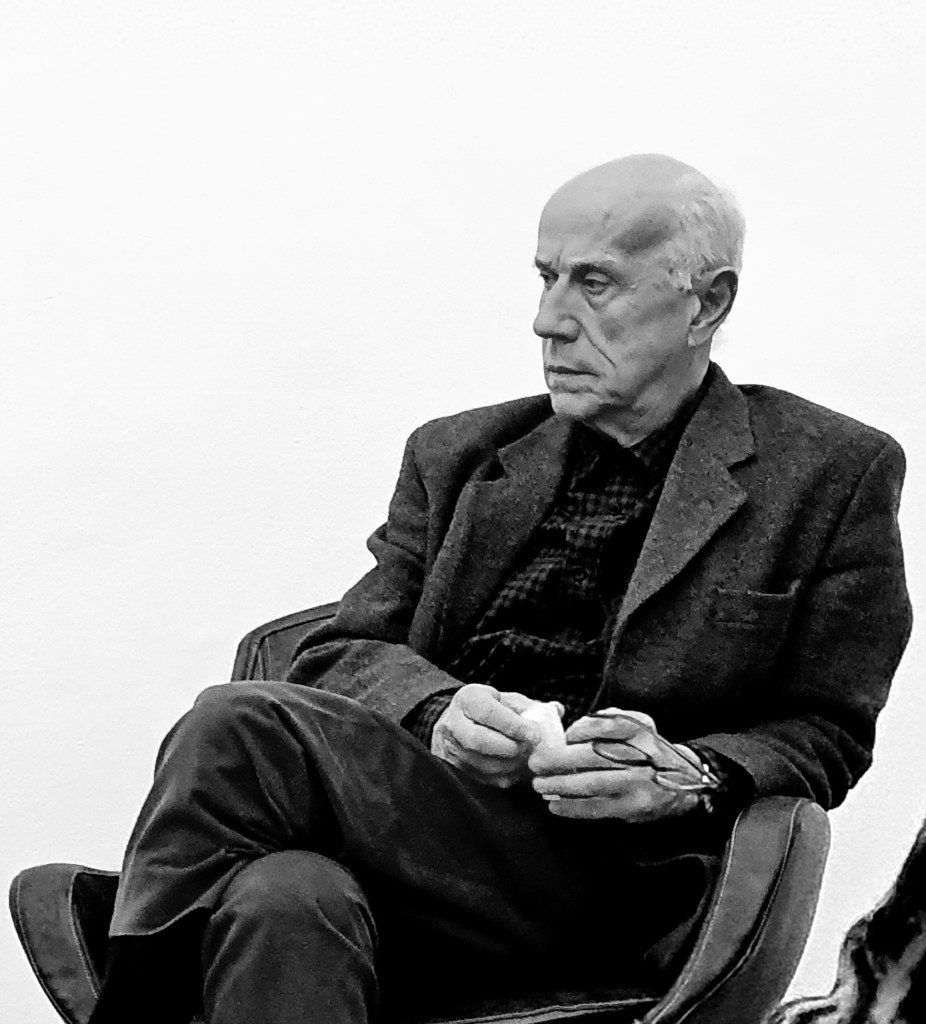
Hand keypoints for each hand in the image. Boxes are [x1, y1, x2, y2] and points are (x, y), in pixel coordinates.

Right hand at [431, 684, 538, 787]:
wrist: (460, 721)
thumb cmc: (492, 709)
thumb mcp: (507, 699)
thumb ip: (531, 706)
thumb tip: (558, 710)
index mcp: (468, 698)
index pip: (488, 712)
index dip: (513, 725)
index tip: (535, 734)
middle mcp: (453, 722)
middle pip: (478, 740)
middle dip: (509, 748)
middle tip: (530, 749)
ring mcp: (451, 747)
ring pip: (479, 763)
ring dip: (508, 765)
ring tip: (527, 760)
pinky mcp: (455, 767)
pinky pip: (481, 778)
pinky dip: (503, 776)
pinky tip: (517, 770)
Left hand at [528, 710, 700, 820]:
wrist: (685, 783)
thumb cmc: (648, 750)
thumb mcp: (637, 724)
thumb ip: (607, 721)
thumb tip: (573, 732)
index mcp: (642, 733)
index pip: (612, 725)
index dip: (584, 729)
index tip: (563, 736)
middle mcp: (643, 759)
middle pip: (596, 757)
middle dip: (560, 761)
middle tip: (536, 764)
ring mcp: (638, 785)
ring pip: (594, 785)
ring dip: (561, 786)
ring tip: (539, 785)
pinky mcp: (633, 808)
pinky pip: (598, 809)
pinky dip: (573, 808)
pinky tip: (554, 806)